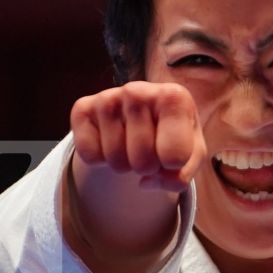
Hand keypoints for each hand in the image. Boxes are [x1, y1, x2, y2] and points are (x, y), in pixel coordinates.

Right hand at [70, 80, 207, 194]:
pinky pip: (90, 156)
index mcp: (173, 97)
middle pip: (143, 162)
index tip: (171, 151)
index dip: (172, 166)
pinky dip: (100, 161)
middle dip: (147, 167)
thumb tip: (146, 183)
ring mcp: (108, 97)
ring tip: (129, 145)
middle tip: (148, 151)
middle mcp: (138, 90)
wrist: (140, 114)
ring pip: (116, 161)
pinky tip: (109, 141)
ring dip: (124, 165)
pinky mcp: (82, 108)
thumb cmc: (172, 134)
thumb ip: (180, 176)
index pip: (173, 157)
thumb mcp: (190, 154)